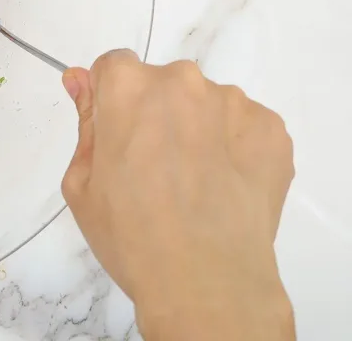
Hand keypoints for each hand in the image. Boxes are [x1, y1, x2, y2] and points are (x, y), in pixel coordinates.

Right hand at [61, 51, 294, 340]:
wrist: (208, 283)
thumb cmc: (131, 235)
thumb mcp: (82, 182)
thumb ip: (84, 121)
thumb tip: (79, 79)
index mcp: (128, 87)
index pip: (113, 67)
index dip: (110, 102)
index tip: (115, 138)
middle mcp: (182, 81)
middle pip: (162, 84)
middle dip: (155, 114)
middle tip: (153, 170)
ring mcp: (234, 103)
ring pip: (205, 105)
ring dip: (197, 130)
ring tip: (194, 186)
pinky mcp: (272, 130)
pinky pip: (243, 127)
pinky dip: (233, 150)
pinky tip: (224, 189)